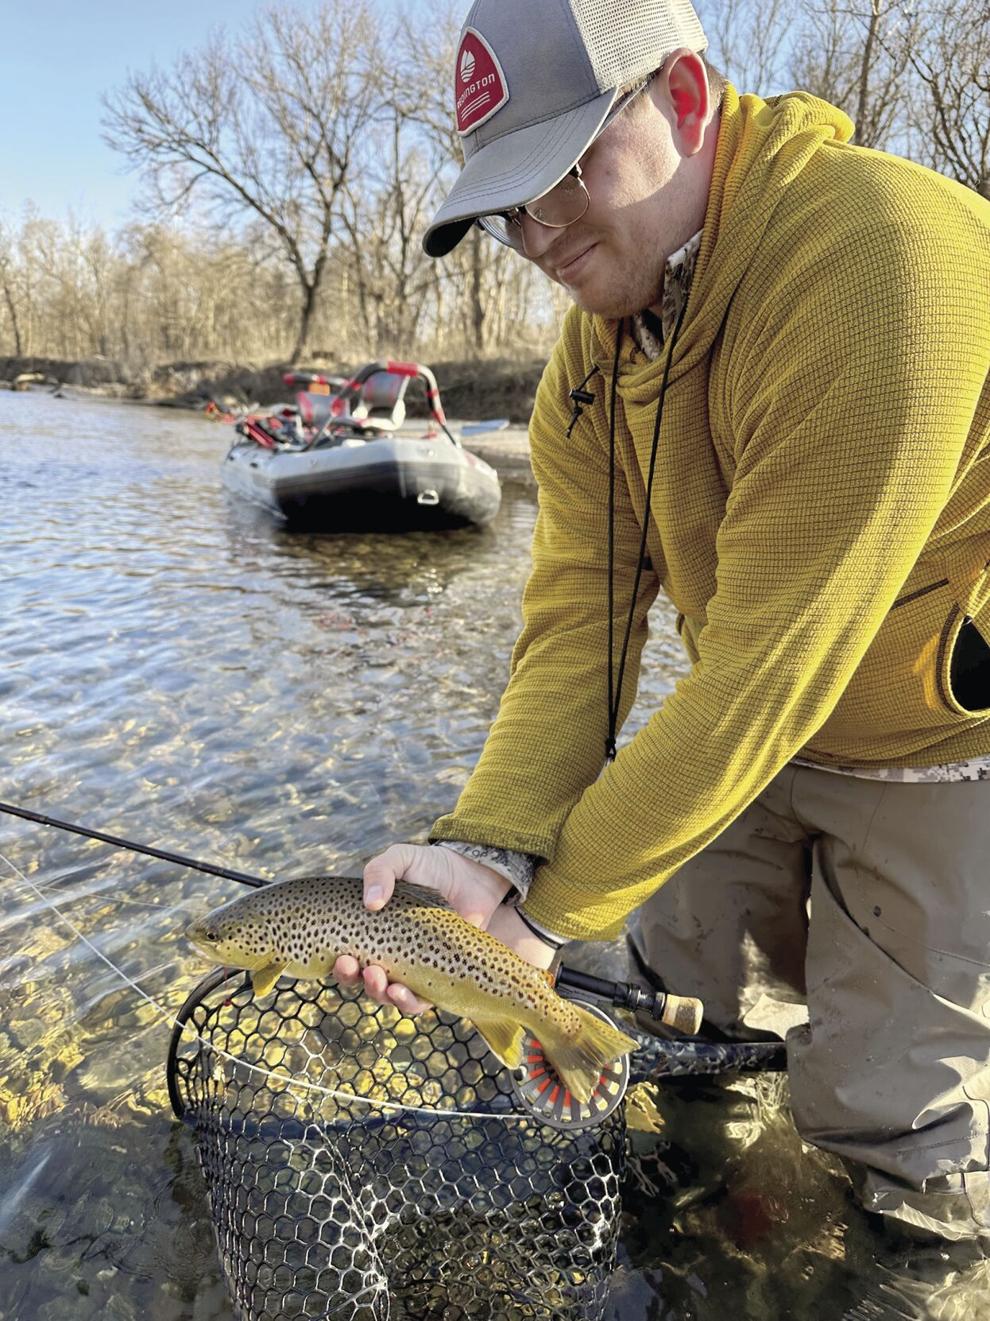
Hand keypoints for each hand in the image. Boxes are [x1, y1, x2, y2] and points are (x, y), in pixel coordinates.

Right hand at [333, 843, 514, 1014]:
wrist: (472, 873)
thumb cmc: (430, 867)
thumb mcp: (400, 859)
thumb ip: (379, 871)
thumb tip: (370, 903)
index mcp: (372, 931)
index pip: (348, 957)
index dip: (341, 965)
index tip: (341, 957)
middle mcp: (390, 954)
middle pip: (365, 980)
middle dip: (358, 981)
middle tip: (363, 968)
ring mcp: (415, 967)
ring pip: (391, 996)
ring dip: (384, 995)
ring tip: (386, 984)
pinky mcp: (440, 975)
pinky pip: (423, 1000)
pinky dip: (412, 1002)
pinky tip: (406, 992)